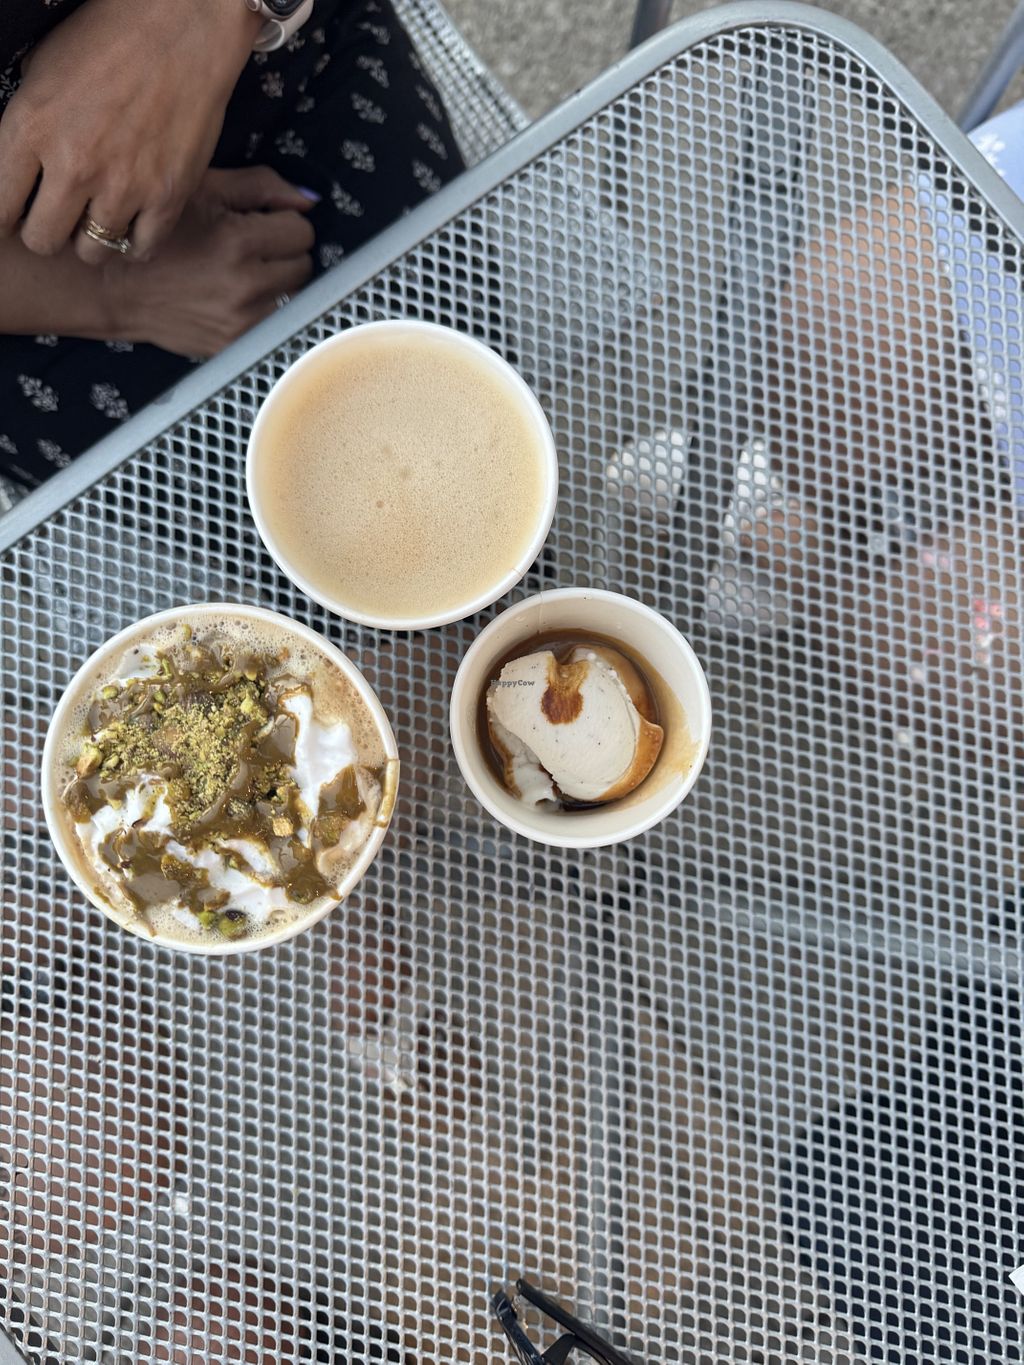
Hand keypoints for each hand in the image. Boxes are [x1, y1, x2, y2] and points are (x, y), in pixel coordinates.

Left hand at [0, 0, 261, 263]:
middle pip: (41, 240)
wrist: (183, 26)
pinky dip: (135, 240)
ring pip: (91, 251)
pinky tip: (134, 219)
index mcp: (31, 127)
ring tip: (98, 215)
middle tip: (57, 216)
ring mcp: (123, 187)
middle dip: (44, 230)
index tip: (14, 215)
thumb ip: (27, 126)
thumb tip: (18, 168)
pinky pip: (140, 248)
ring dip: (91, 237)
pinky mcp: (166, 197)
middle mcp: (73, 165)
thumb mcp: (44, 68)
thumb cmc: (112, 36)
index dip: (4, 217)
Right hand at [105, 167, 315, 357]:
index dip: (282, 222)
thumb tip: (308, 199)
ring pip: (295, 297)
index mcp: (236, 242)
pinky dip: (265, 310)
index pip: (301, 231)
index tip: (259, 223)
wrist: (111, 287)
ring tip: (243, 272)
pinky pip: (276, 325)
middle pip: (304, 265)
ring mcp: (241, 323)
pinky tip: (237, 297)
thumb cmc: (152, 233)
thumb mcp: (201, 189)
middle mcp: (244, 286)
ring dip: (278, 283)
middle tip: (251, 247)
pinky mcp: (235, 347)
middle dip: (283, 252)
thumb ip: (261, 186)